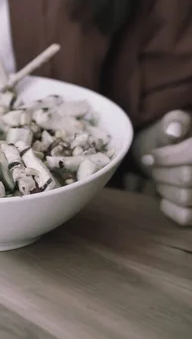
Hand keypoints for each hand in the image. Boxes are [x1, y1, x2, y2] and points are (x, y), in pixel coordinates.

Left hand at [133, 110, 191, 225]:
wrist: (169, 158)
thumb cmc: (171, 141)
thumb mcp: (172, 124)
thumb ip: (174, 121)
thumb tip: (174, 131)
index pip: (190, 154)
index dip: (166, 157)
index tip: (149, 158)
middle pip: (185, 177)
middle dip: (162, 173)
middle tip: (154, 169)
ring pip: (184, 197)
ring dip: (163, 189)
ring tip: (159, 181)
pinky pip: (185, 217)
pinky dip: (168, 208)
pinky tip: (164, 199)